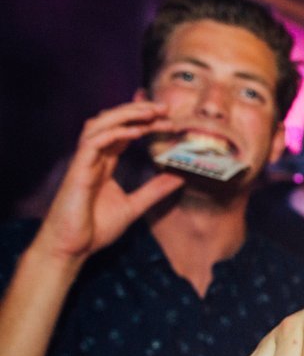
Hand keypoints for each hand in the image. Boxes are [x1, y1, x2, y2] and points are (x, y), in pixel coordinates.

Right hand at [34, 102, 183, 263]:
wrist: (71, 248)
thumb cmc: (95, 228)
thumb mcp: (134, 207)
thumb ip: (154, 191)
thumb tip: (179, 177)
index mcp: (104, 163)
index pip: (124, 133)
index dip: (145, 122)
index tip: (169, 120)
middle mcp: (93, 157)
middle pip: (112, 122)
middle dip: (137, 111)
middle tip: (164, 108)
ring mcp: (84, 162)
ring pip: (99, 124)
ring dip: (126, 115)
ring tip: (152, 112)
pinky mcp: (78, 171)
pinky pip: (93, 143)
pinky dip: (114, 133)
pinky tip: (136, 132)